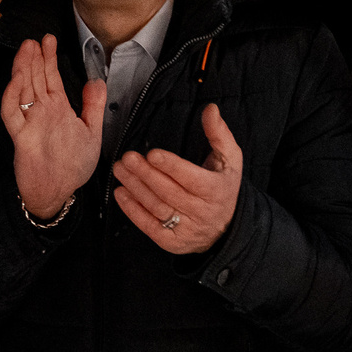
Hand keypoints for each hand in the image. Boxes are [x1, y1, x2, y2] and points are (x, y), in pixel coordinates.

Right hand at [1, 35, 105, 219]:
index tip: (48, 40)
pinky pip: (13, 114)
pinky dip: (13, 97)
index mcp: (58, 109)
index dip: (48, 59)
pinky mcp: (21, 137)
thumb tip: (97, 81)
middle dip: (34, 58)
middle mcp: (42, 112)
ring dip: (23, 70)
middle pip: (35, 79)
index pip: (51, 78)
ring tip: (26, 50)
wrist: (58, 193)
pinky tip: (17, 80)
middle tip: (33, 39)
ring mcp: (30, 123)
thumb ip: (93, 107)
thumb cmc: (72, 166)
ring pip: (22, 90)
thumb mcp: (91, 133)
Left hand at [113, 104, 245, 255]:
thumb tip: (210, 109)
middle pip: (169, 191)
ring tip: (120, 170)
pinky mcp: (172, 242)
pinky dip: (133, 210)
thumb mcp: (230, 159)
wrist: (226, 227)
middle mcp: (202, 212)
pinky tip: (121, 194)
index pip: (191, 178)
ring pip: (157, 207)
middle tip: (127, 158)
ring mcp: (187, 229)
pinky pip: (149, 226)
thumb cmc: (223, 187)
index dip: (171, 166)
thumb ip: (219, 133)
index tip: (153, 154)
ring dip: (135, 188)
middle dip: (145, 174)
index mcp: (216, 190)